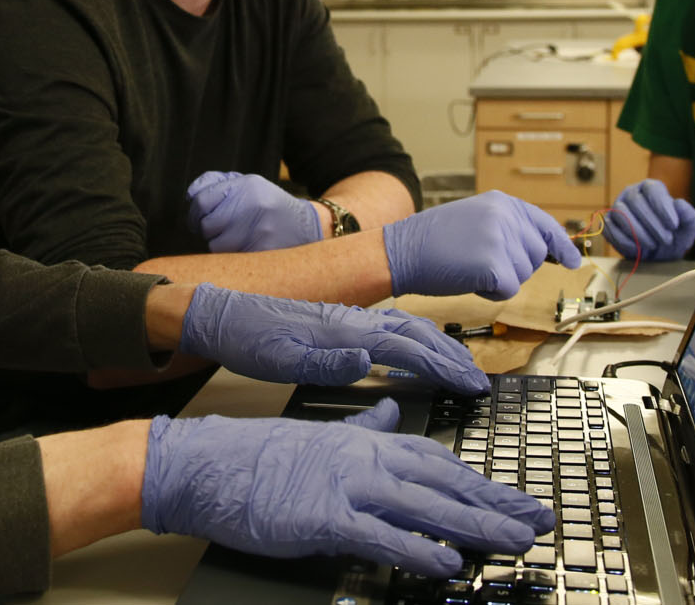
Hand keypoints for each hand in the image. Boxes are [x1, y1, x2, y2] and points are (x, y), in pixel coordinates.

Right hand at [142, 399, 555, 575]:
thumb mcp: (319, 433)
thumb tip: (389, 414)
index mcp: (365, 440)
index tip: (514, 498)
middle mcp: (364, 458)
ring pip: (426, 505)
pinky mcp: (324, 517)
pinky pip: (381, 536)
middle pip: (444, 480)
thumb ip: (362, 426)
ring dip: (475, 525)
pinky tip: (446, 565)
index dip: (480, 480)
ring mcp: (346, 486)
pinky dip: (417, 551)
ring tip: (513, 542)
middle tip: (538, 520)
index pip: (437, 459)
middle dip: (495, 502)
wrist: (207, 463)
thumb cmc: (257, 456)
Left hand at [178, 283, 489, 393]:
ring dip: (435, 346)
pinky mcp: (334, 322)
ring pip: (402, 328)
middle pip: (413, 334)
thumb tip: (365, 360)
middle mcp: (349, 321)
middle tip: (477, 379)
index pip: (405, 349)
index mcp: (342, 331)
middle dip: (450, 356)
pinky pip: (385, 329)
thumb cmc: (246, 338)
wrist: (218, 310)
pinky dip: (411, 340)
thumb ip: (324, 361)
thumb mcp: (278, 358)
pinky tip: (412, 351)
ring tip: (458, 365)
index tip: (470, 384)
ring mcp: (344, 319)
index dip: (442, 367)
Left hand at [186, 171, 321, 252]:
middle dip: (206, 229)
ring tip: (232, 237)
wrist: (307, 226)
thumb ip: (217, 184)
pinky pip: (231, 259)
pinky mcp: (262, 251)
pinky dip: (231, 255)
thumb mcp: (249, 184)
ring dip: (218, 243)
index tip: (196, 218)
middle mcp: (252, 206)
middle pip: (206, 225)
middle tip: (215, 229)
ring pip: (216, 245)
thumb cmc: (269, 204)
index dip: (194, 212)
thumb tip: (190, 195)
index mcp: (246, 186)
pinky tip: (243, 247)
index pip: (201, 200)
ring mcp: (258, 230)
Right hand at [381, 191, 578, 300]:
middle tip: (477, 260)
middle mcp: (506, 215)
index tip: (571, 260)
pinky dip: (490, 291)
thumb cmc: (433, 241)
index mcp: (502, 202)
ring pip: (524, 274)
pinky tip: (468, 277)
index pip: (544, 224)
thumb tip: (543, 250)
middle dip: (514, 266)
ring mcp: (501, 238)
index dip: (561, 245)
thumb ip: (506, 227)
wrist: (401, 250)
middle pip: (535, 255)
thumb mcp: (475, 219)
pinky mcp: (495, 264)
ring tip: (468, 264)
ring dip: (500, 279)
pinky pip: (509, 289)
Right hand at [602, 179, 694, 260]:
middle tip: (666, 239)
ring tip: (653, 244)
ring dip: (638, 232)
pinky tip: (638, 249)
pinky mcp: (609, 224)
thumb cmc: (674, 236)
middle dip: (652, 223)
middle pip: (635, 201)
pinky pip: (610, 228)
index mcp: (651, 188)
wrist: (659, 255)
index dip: (662, 206)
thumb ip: (688, 214)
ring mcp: (617, 208)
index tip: (673, 225)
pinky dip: (625, 241)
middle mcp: (632, 194)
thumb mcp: (688, 226)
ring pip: (621, 213)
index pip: (652, 189)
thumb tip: (678, 203)